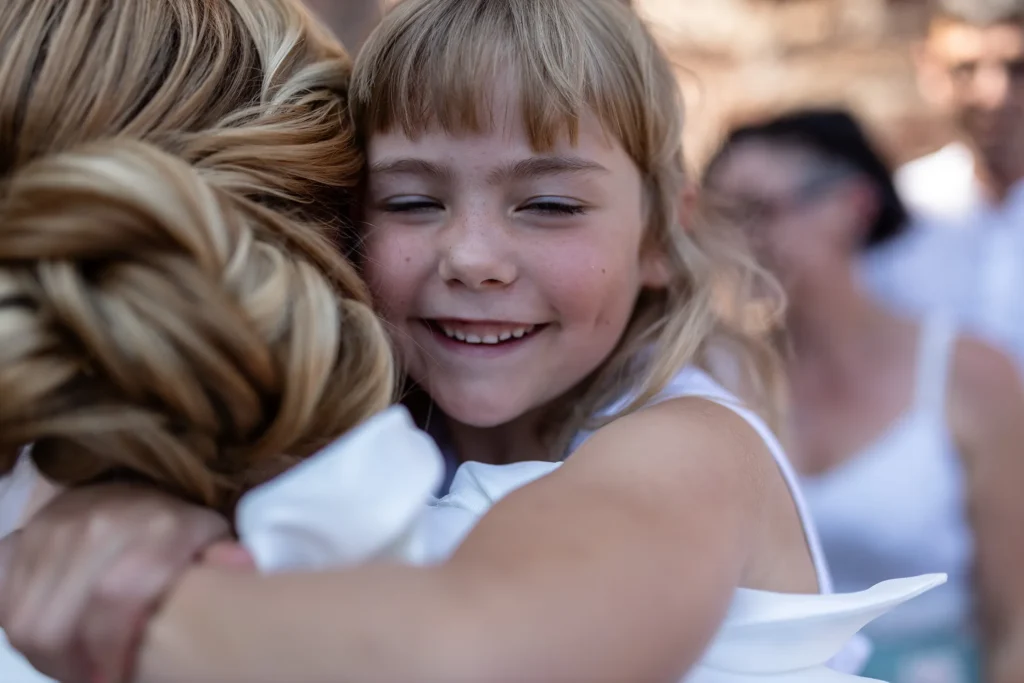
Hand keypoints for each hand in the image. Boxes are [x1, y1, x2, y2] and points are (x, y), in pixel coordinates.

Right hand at [0, 485, 230, 682]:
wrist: (137, 493)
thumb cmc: (179, 535)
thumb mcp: (210, 542)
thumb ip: (222, 560)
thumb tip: (242, 567)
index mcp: (157, 527)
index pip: (117, 594)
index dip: (112, 649)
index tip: (117, 679)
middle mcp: (99, 524)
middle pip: (56, 624)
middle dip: (73, 666)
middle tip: (98, 676)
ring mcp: (52, 529)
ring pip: (25, 619)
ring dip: (50, 656)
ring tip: (79, 664)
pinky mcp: (20, 538)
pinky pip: (3, 595)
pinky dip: (22, 623)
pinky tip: (54, 637)